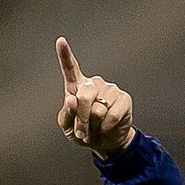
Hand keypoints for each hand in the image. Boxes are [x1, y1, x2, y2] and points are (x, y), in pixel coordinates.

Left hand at [56, 38, 134, 158]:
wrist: (106, 143)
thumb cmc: (85, 133)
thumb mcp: (68, 128)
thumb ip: (66, 114)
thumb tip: (72, 99)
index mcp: (77, 87)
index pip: (70, 69)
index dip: (65, 55)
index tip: (60, 41)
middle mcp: (93, 84)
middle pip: (83, 97)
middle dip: (81, 119)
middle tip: (82, 132)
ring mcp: (109, 89)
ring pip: (98, 110)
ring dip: (94, 126)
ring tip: (96, 128)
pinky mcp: (123, 98)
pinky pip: (111, 116)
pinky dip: (106, 128)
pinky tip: (107, 128)